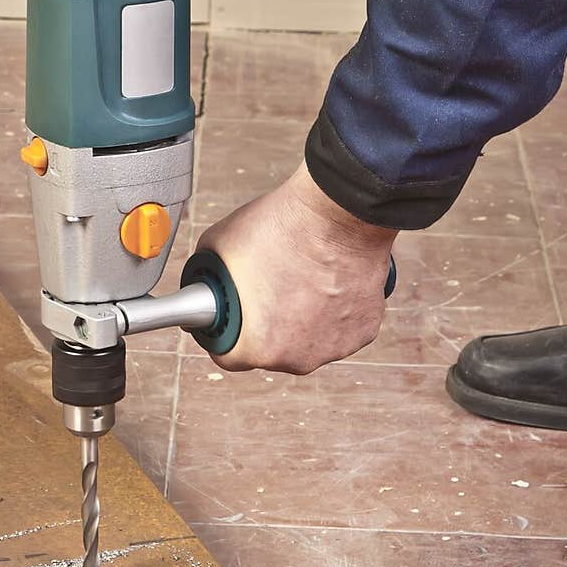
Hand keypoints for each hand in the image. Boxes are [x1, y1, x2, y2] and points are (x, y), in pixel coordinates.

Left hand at [195, 163, 396, 373]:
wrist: (338, 209)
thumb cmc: (283, 226)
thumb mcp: (219, 247)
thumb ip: (207, 278)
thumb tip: (204, 288)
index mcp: (259, 346)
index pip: (229, 356)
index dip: (225, 332)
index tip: (232, 317)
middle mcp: (299, 357)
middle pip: (271, 350)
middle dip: (265, 326)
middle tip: (268, 291)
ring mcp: (335, 347)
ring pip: (307, 341)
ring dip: (301, 321)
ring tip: (299, 283)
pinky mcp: (363, 331)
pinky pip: (338, 329)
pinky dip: (332, 313)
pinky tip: (326, 284)